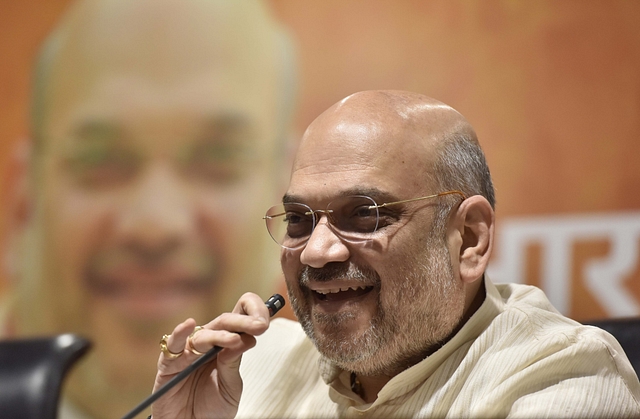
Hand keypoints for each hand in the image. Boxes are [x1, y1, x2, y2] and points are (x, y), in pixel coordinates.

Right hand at [150, 293, 270, 418]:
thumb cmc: (213, 408)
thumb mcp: (230, 387)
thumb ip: (234, 363)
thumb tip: (245, 339)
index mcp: (227, 343)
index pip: (240, 316)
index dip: (253, 311)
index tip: (265, 322)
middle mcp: (208, 342)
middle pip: (224, 321)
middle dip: (243, 322)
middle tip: (260, 326)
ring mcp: (188, 351)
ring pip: (204, 333)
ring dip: (220, 334)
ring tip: (233, 340)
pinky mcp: (169, 363)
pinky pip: (173, 344)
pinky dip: (180, 333)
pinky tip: (189, 325)